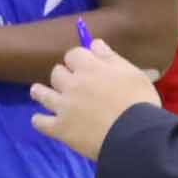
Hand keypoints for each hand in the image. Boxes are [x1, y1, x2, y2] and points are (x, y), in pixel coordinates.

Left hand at [29, 39, 160, 158]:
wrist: (135, 134)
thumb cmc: (140, 102)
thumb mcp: (133, 73)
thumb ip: (111, 58)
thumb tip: (95, 43)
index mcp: (90, 68)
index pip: (73, 54)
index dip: (78, 59)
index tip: (82, 64)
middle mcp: (72, 84)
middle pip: (57, 73)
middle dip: (63, 75)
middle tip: (68, 82)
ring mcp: (63, 106)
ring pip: (42, 94)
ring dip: (40, 91)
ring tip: (37, 91)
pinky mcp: (60, 128)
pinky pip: (41, 122)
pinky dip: (39, 120)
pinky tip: (38, 119)